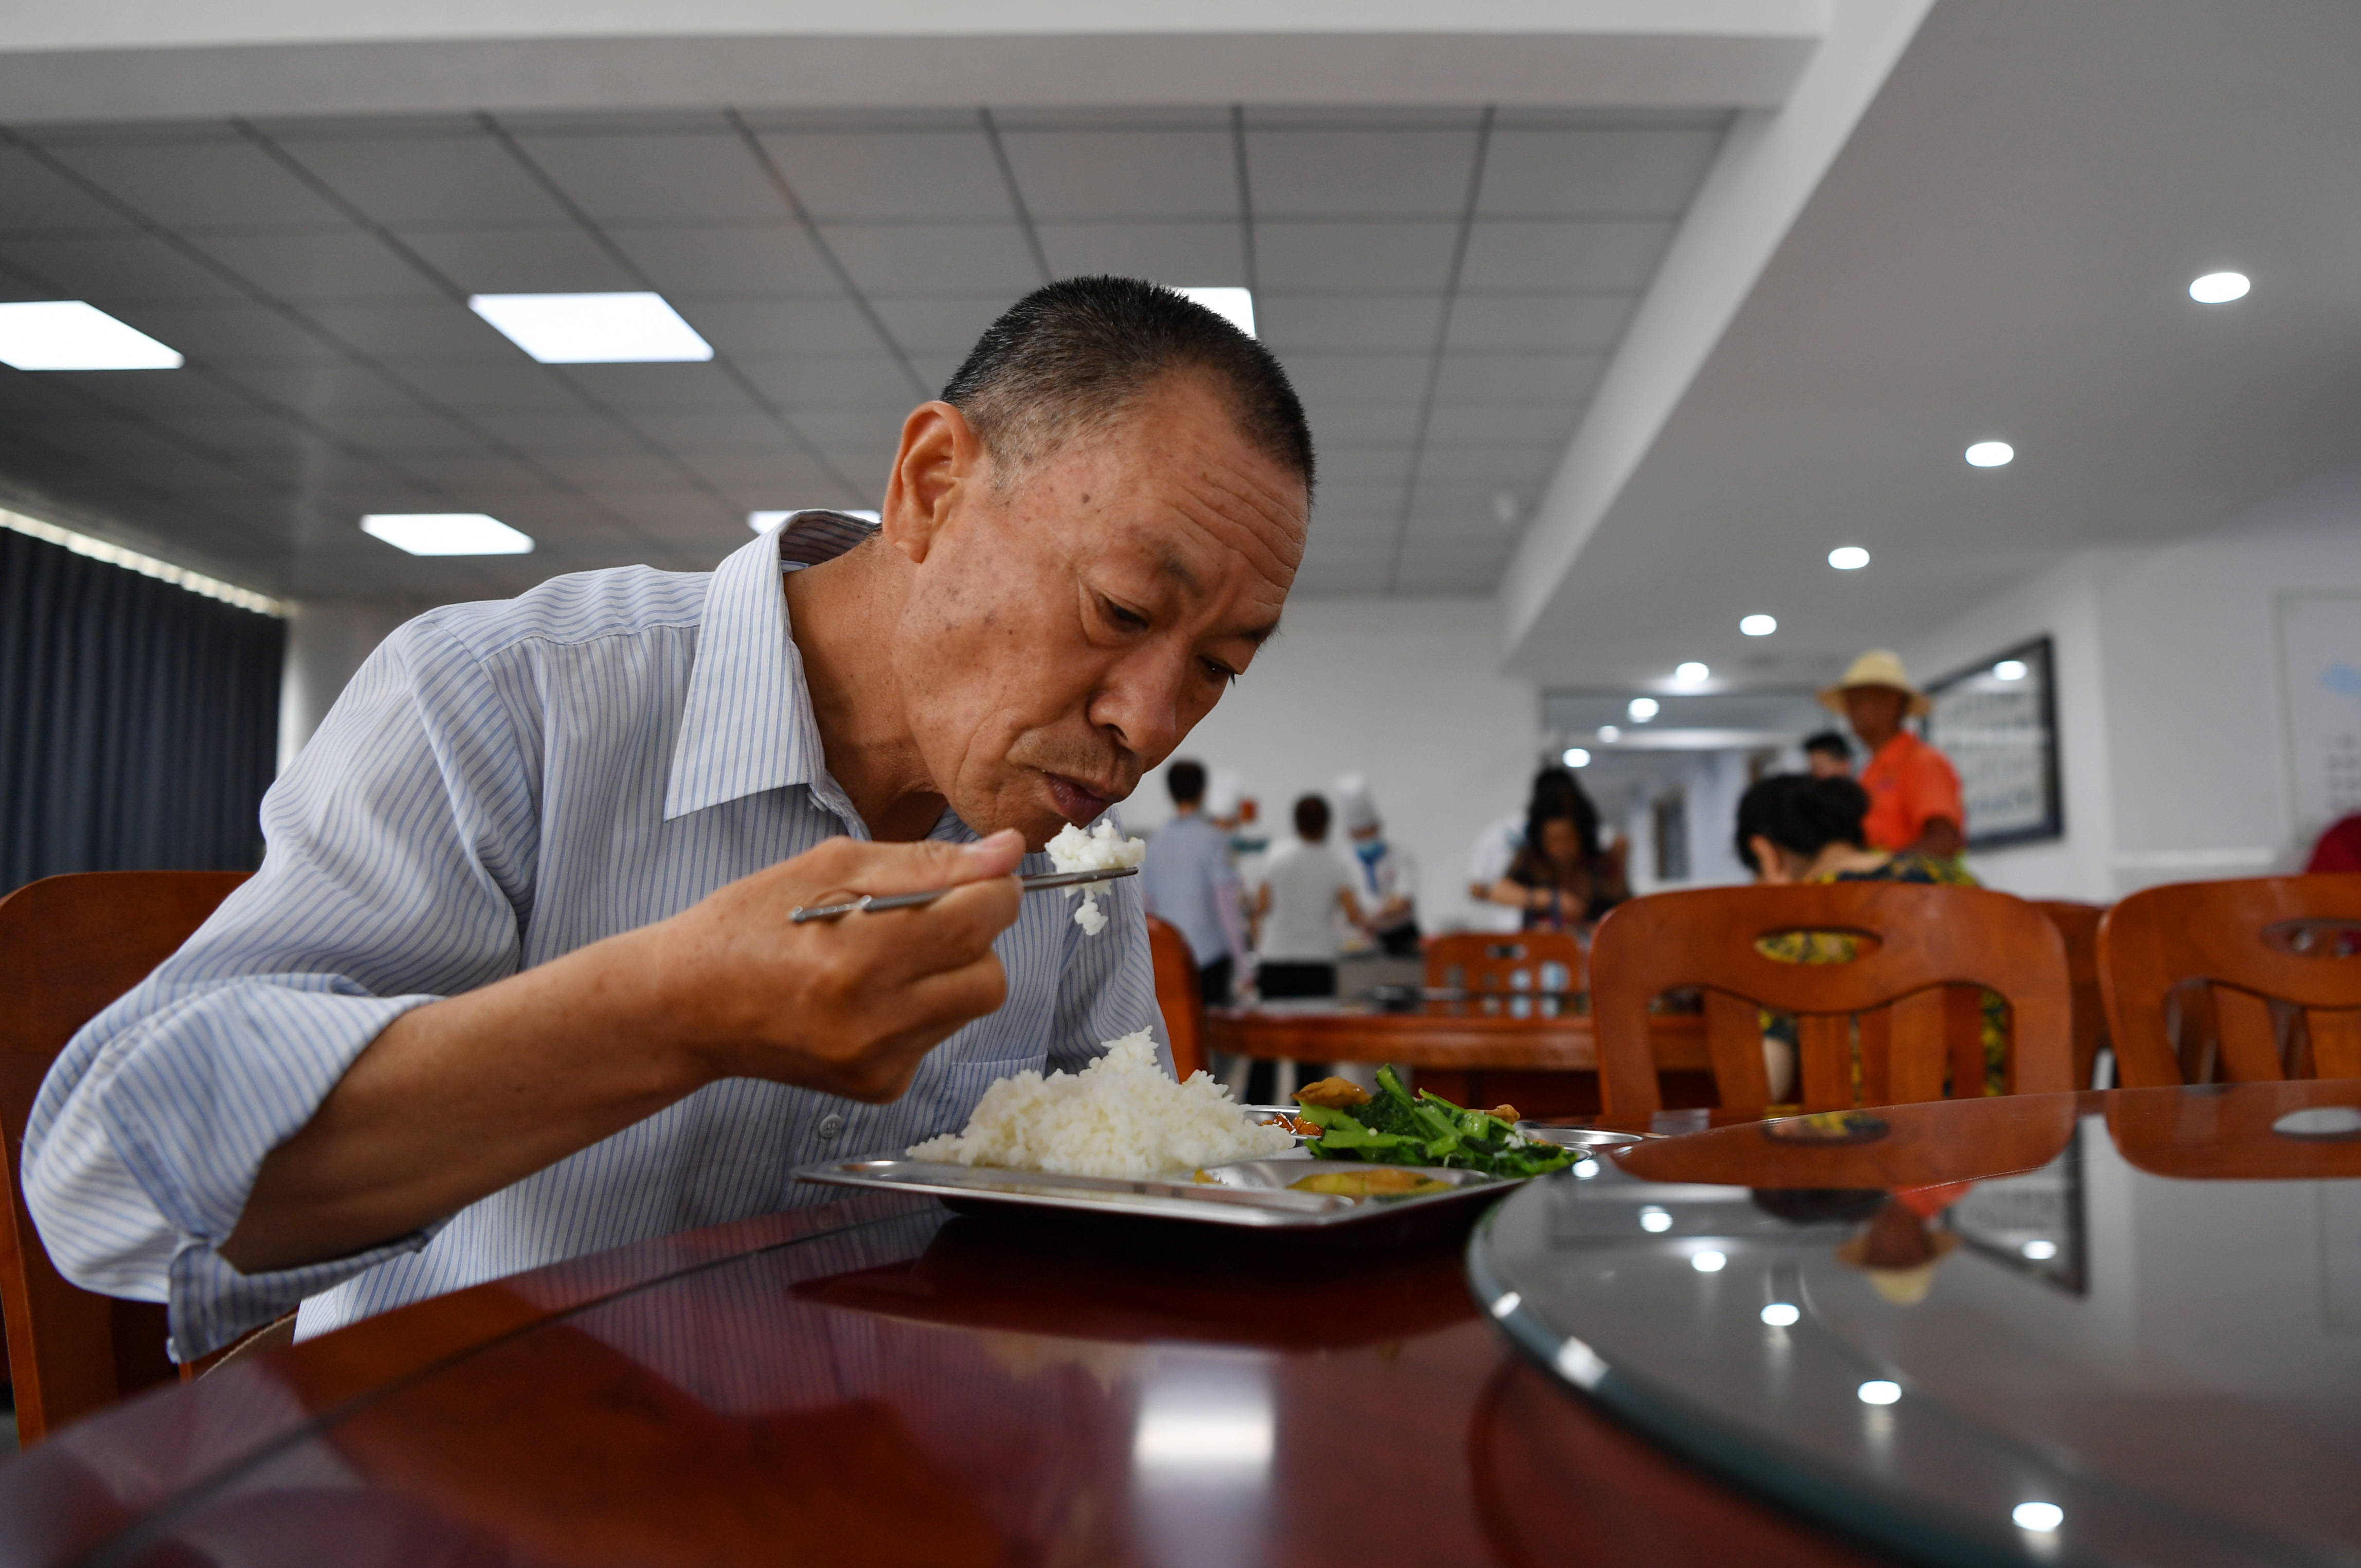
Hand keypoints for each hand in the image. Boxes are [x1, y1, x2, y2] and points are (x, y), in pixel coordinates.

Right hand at [651, 830, 1025, 1101]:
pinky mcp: (879, 1086)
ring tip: (887, 957)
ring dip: (949, 973)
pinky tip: (869, 996)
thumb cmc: (749, 924)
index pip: (981, 920)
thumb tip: (1008, 853)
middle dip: (975, 938)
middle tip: (926, 920)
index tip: (976, 878)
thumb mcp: (831, 866)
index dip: (992, 889)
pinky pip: (938, 1037)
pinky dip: (921, 1009)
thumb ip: (927, 862)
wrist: (688, 1005)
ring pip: (969, 1008)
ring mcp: (878, 1061)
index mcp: (860, 953)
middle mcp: (874, 1018)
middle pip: (991, 976)